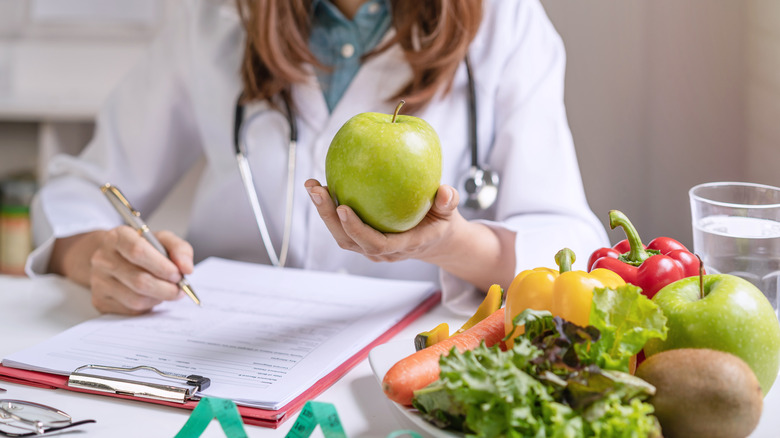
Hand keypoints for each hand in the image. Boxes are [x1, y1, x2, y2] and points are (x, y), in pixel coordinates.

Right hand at [51, 227, 193, 314]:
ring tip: (167, 290)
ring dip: (159, 298)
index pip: (138, 252)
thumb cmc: (141, 248)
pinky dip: (148, 305)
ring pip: (136, 299)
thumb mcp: (162, 240)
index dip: (162, 266)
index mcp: (118, 237)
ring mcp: (98, 281)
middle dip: (167, 288)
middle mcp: (103, 259)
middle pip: (139, 280)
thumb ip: (179, 249)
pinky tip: (152, 295)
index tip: (179, 273)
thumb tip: (186, 268)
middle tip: (180, 287)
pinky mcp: (100, 300)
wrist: (113, 257)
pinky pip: (131, 310)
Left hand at [304, 179, 463, 262]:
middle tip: (317, 190)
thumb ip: (449, 202)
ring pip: (341, 235)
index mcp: (402, 246)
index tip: (342, 207)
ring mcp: (369, 247)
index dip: (357, 229)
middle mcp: (381, 251)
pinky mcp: (362, 238)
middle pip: (349, 240)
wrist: (435, 240)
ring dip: (323, 212)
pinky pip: (342, 226)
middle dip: (329, 216)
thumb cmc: (441, 222)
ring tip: (312, 186)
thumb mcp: (450, 212)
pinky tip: (321, 186)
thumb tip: (446, 190)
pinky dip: (329, 208)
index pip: (376, 243)